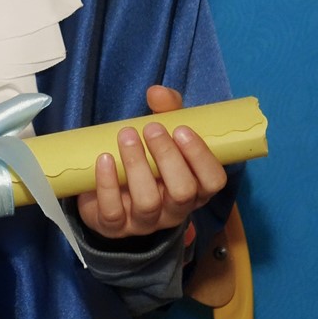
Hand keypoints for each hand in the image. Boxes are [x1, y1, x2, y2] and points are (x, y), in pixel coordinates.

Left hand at [76, 86, 227, 238]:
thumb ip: (166, 110)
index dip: (201, 157)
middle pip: (182, 192)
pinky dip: (107, 183)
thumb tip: (157, 92)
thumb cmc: (145, 159)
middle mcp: (174, 210)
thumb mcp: (161, 134)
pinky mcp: (114, 226)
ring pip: (148, 201)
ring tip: (126, 136)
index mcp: (194, 189)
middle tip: (151, 128)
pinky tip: (104, 158)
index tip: (181, 129)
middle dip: (167, 156)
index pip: (213, 182)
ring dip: (137, 165)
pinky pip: (113, 211)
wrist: (105, 191)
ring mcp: (145, 222)